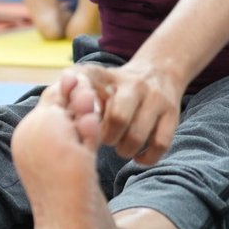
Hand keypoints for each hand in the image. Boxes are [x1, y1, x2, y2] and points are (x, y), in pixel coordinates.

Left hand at [70, 62, 185, 164]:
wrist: (159, 70)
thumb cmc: (114, 85)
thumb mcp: (92, 79)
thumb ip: (70, 92)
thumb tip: (55, 110)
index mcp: (106, 75)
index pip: (88, 85)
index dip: (82, 109)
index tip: (82, 124)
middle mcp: (133, 84)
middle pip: (117, 118)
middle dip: (106, 138)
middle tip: (103, 140)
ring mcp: (156, 99)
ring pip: (137, 136)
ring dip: (124, 150)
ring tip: (120, 148)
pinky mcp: (172, 114)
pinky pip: (160, 144)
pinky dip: (146, 157)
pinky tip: (138, 157)